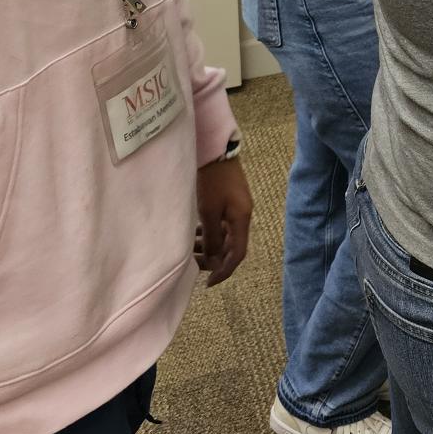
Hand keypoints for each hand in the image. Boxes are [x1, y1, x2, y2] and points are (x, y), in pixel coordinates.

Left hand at [193, 156, 252, 285]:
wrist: (216, 150)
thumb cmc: (212, 181)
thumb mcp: (208, 211)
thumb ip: (212, 237)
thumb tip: (213, 259)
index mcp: (242, 219)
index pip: (237, 254)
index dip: (224, 271)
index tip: (208, 283)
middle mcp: (242, 215)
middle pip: (231, 247)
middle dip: (214, 259)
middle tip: (193, 266)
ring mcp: (236, 207)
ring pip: (224, 236)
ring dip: (209, 246)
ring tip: (190, 250)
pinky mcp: (228, 201)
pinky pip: (221, 225)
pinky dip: (209, 233)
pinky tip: (194, 234)